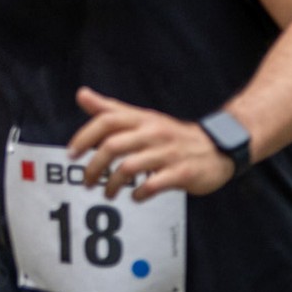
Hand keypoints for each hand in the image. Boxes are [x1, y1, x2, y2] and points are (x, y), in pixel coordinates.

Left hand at [70, 88, 234, 198]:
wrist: (220, 148)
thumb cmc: (174, 137)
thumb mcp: (145, 118)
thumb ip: (112, 109)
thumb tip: (81, 94)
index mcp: (144, 120)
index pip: (108, 120)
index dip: (85, 136)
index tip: (72, 154)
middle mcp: (155, 133)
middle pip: (113, 146)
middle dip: (94, 167)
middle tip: (87, 181)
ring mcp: (169, 153)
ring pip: (129, 167)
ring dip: (112, 184)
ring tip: (107, 193)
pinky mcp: (183, 173)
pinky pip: (153, 185)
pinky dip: (139, 193)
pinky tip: (136, 196)